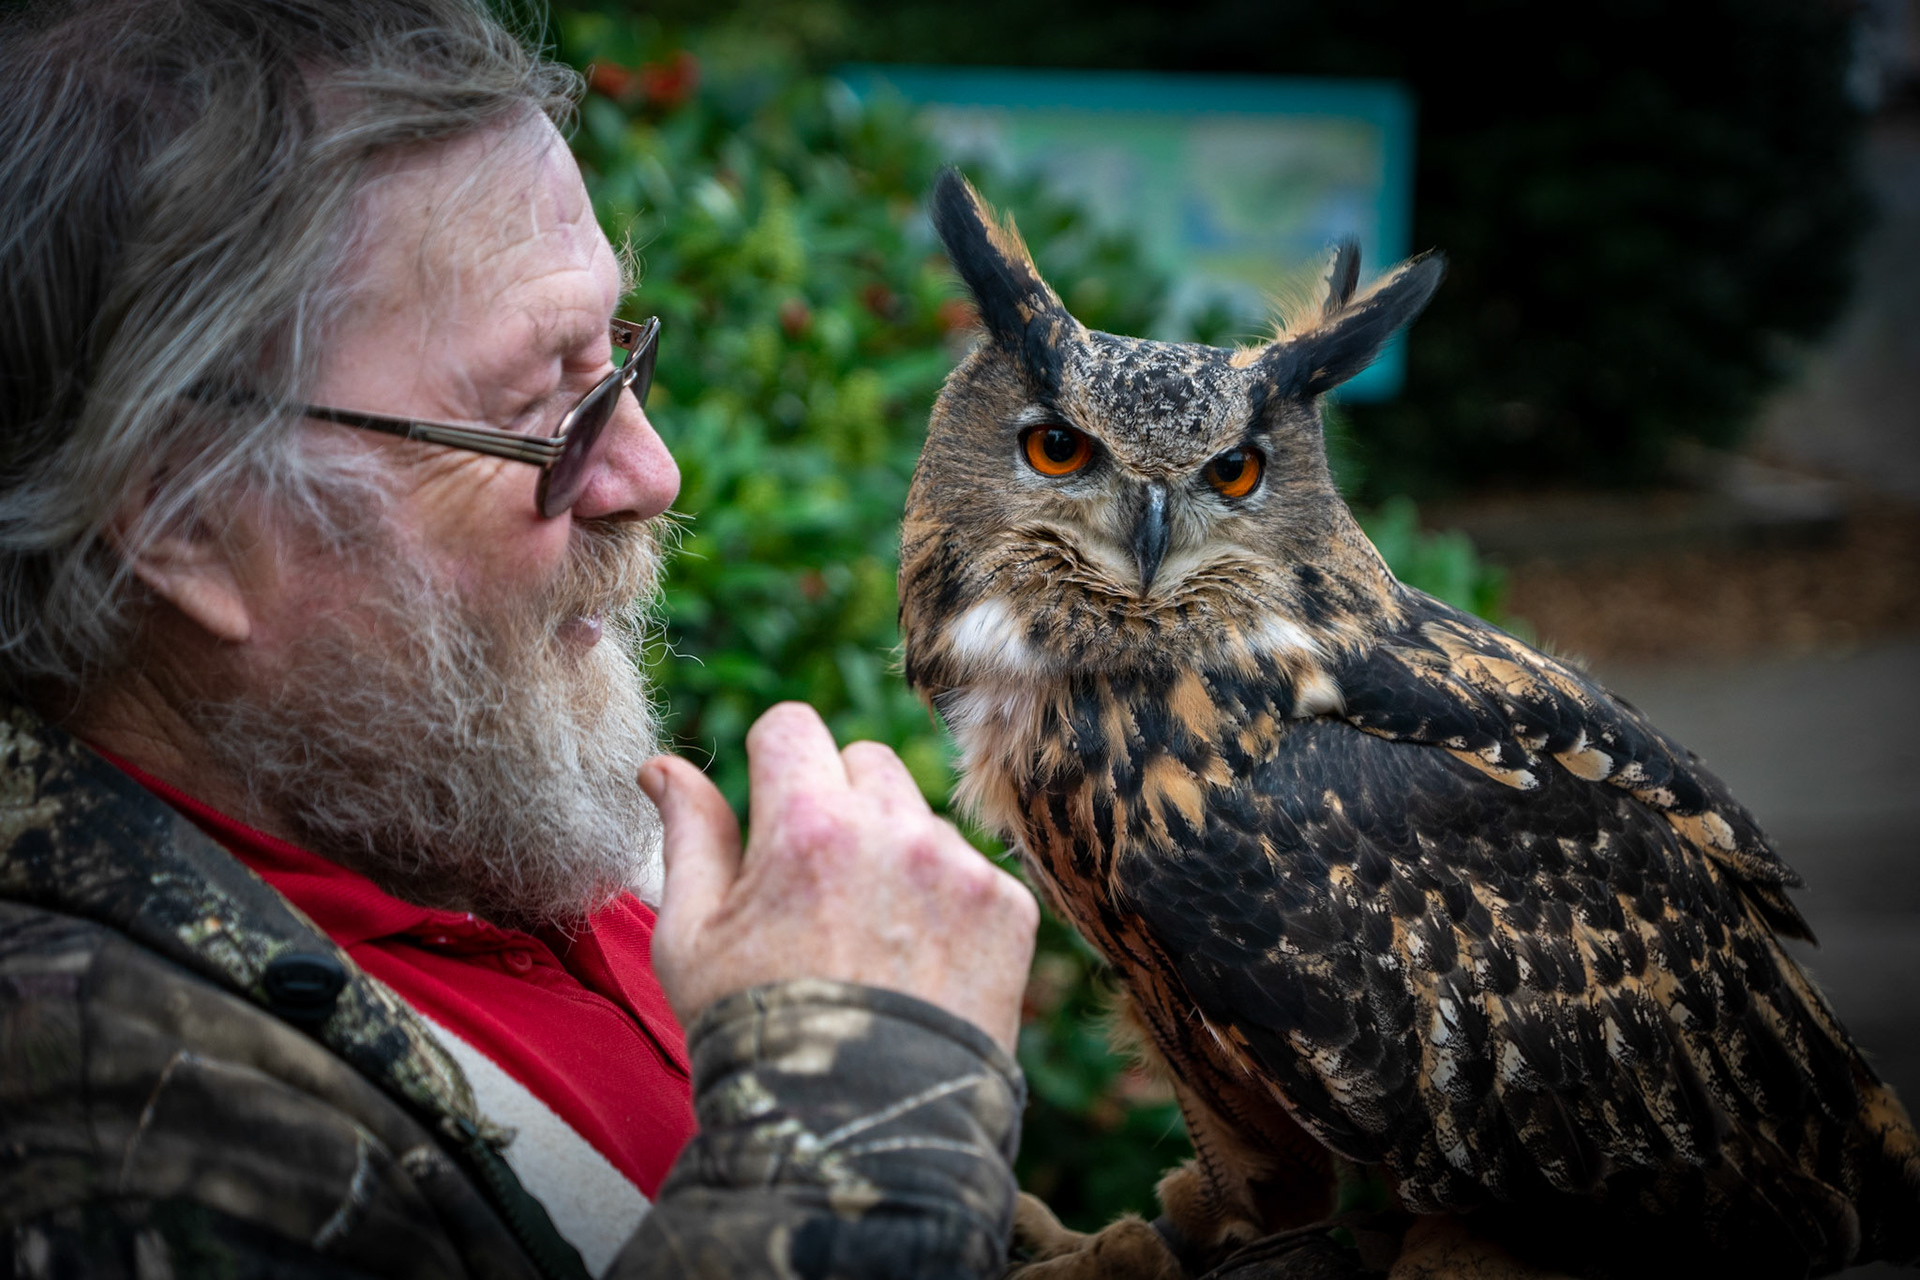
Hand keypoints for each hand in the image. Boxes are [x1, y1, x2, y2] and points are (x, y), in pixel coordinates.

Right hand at [639, 702, 1038, 1053]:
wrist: (858, 1134)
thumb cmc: (756, 1034)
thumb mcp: (691, 936)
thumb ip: (687, 834)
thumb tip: (661, 766)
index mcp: (808, 825)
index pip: (791, 725)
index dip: (772, 763)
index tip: (769, 809)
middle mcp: (895, 830)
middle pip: (863, 760)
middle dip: (836, 801)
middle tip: (817, 883)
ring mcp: (961, 869)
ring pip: (919, 816)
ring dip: (894, 851)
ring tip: (867, 938)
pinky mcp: (1008, 908)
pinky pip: (970, 869)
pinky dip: (945, 901)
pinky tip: (915, 962)